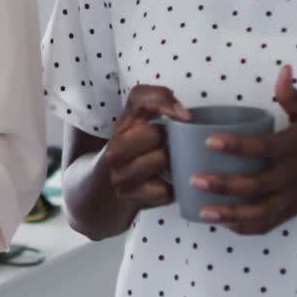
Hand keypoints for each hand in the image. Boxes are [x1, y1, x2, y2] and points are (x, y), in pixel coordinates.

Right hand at [105, 85, 191, 209]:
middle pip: (156, 133)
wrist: (112, 182)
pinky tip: (165, 181)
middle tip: (168, 145)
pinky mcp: (128, 196)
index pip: (140, 99)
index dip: (165, 103)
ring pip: (161, 160)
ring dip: (172, 163)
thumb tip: (182, 114)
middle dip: (169, 139)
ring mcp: (119, 174)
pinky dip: (170, 187)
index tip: (184, 116)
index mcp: (121, 124)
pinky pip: (163, 190)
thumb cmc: (137, 145)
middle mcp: (114, 148)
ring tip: (168, 163)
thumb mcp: (141, 118)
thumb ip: (158, 99)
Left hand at [191, 65, 296, 234]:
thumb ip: (293, 94)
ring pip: (260, 212)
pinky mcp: (292, 211)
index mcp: (292, 148)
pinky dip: (246, 227)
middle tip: (195, 180)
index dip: (235, 145)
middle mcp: (291, 175)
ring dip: (231, 215)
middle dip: (224, 185)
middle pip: (256, 185)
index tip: (209, 141)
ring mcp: (292, 197)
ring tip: (203, 212)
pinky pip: (268, 224)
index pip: (261, 148)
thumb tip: (283, 70)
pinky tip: (224, 224)